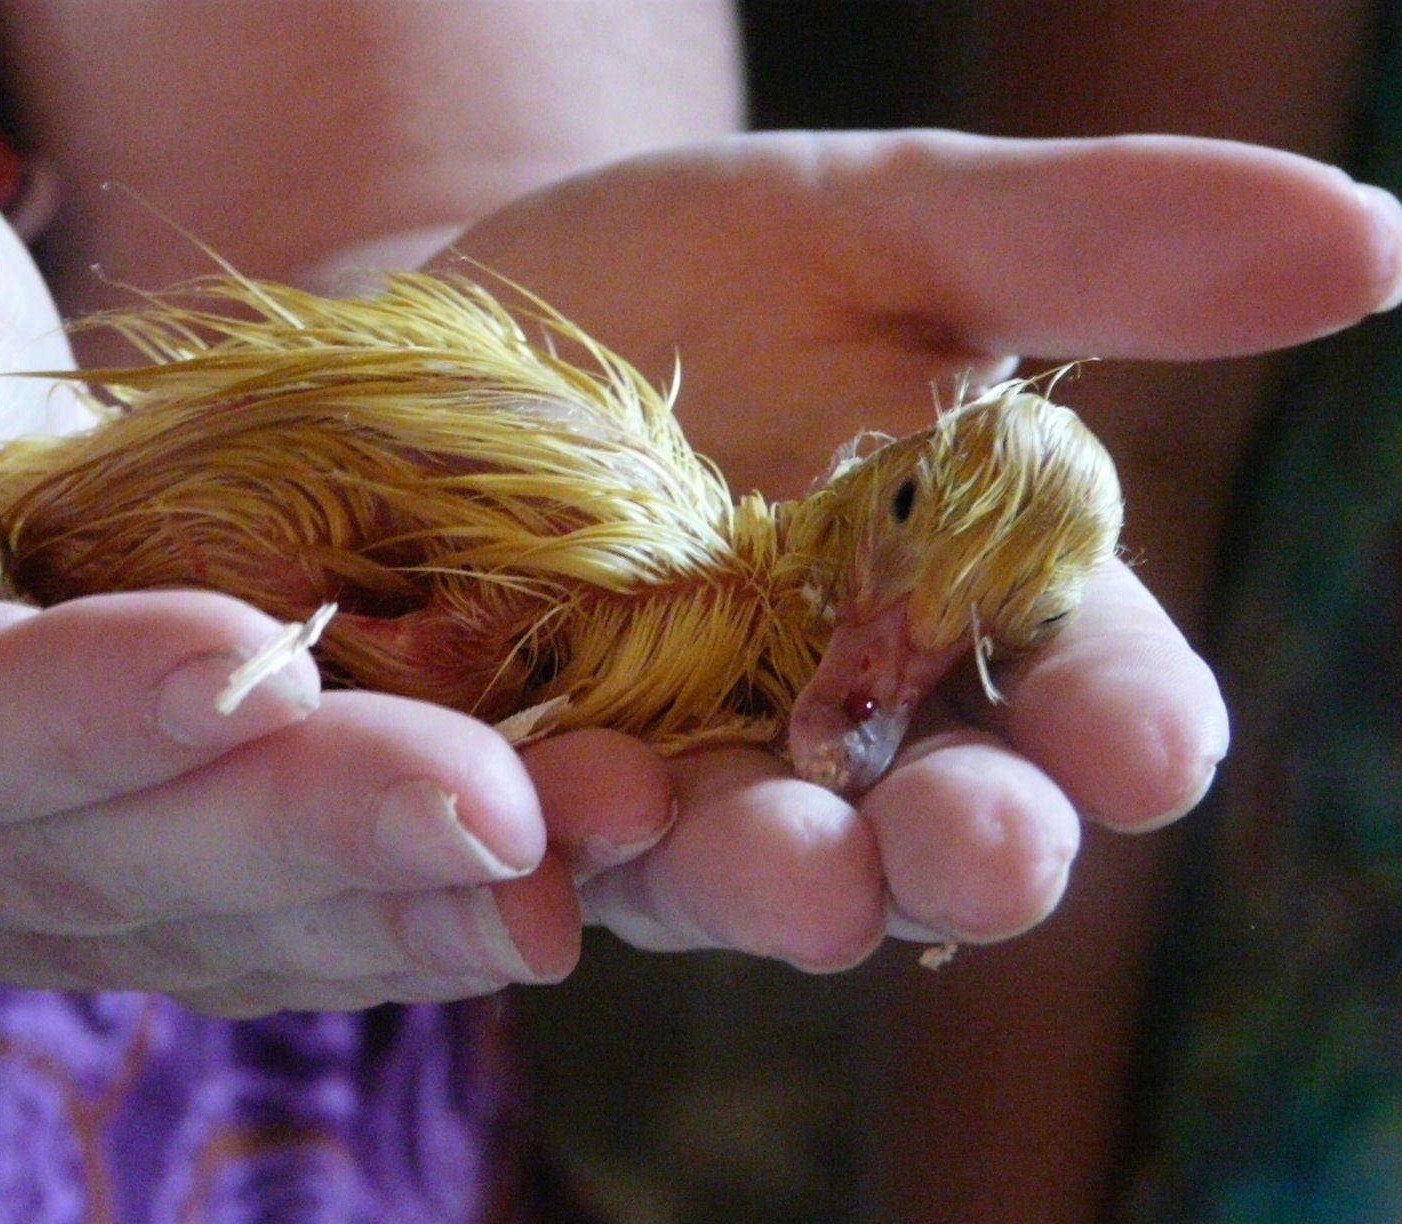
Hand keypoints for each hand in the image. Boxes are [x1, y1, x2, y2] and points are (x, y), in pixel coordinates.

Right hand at [0, 88, 679, 1014]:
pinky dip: (405, 918)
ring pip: (209, 927)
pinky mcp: (139, 865)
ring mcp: (31, 858)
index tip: (256, 660)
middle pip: (95, 865)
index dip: (74, 710)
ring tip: (579, 862)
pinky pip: (267, 924)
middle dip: (309, 836)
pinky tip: (546, 889)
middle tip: (502, 809)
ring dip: (404, 908)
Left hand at [433, 130, 1401, 964]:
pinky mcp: (540, 792)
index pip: (1088, 691)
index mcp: (970, 605)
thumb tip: (1376, 236)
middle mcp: (846, 726)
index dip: (1123, 723)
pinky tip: (554, 821)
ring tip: (783, 861)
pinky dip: (562, 850)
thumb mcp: (882, 230)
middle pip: (937, 824)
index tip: (1141, 742)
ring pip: (751, 865)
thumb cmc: (704, 276)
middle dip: (968, 846)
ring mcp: (689, 776)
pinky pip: (556, 847)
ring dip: (775, 878)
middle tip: (983, 845)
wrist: (475, 332)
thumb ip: (1095, 247)